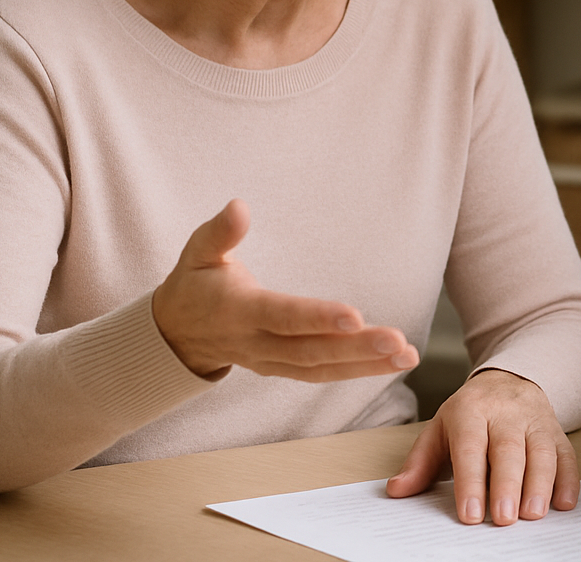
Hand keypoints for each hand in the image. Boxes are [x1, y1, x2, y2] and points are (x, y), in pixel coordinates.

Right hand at [151, 199, 418, 379]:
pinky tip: (391, 363)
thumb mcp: (197, 253)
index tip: (355, 315)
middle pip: (312, 350)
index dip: (318, 318)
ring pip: (322, 368)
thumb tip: (239, 206)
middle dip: (357, 348)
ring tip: (406, 356)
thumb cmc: (193, 284)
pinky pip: (322, 374)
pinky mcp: (283, 369)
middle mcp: (258, 343)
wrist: (174, 335)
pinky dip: (358, 372)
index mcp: (240, 312)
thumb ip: (219, 233)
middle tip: (398, 342)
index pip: (284, 316)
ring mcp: (271, 362)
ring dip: (366, 365)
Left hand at [386, 369, 577, 525]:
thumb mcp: (440, 429)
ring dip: (540, 484)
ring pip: (541, 451)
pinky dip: (569, 479)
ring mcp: (535, 420)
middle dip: (508, 484)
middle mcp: (505, 412)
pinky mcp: (556, 429)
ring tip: (533, 514)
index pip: (471, 447)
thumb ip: (420, 462)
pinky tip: (564, 502)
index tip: (470, 514)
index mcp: (470, 411)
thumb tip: (397, 490)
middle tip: (505, 518)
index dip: (471, 481)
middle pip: (509, 449)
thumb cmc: (470, 413)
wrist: (508, 378)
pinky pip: (566, 452)